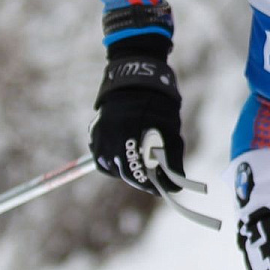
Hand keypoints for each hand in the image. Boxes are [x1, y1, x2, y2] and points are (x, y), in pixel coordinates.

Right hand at [90, 38, 184, 193]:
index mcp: (131, 135)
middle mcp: (111, 137)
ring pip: (111, 167)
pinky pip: (102, 158)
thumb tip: (175, 186)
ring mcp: (99, 136)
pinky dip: (113, 160)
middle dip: (140, 178)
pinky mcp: (93, 134)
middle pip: (124, 172)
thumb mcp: (170, 130)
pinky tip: (126, 154)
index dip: (152, 184)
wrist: (136, 81)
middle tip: (153, 180)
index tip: (162, 189)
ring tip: (140, 163)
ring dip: (125, 169)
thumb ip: (171, 159)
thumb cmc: (158, 105)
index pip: (139, 172)